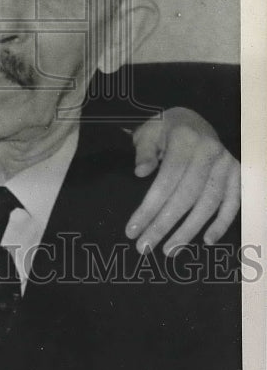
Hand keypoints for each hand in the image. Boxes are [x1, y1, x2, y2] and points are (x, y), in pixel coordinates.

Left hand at [125, 107, 239, 255]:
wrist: (192, 119)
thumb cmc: (164, 129)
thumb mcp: (148, 132)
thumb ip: (144, 152)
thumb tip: (140, 172)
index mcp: (185, 139)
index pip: (166, 180)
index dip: (149, 208)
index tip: (132, 230)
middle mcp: (209, 151)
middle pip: (186, 196)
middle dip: (164, 225)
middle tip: (145, 247)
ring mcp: (226, 163)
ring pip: (208, 204)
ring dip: (188, 231)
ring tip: (169, 250)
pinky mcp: (237, 174)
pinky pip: (232, 203)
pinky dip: (222, 223)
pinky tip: (207, 241)